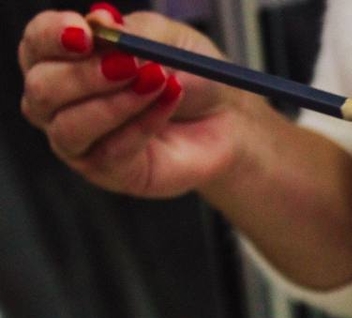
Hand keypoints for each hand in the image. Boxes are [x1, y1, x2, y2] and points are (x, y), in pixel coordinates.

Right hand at [19, 4, 269, 197]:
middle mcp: (61, 102)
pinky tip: (168, 101)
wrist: (228, 118)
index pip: (35, 44)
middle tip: (129, 65)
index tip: (84, 33)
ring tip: (158, 81)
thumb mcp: (165, 40)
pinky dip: (141, 125)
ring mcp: (80, 141)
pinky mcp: (109, 172)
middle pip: (42, 89)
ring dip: (116, 103)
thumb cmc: (190, 75)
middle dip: (84, 75)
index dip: (52, 37)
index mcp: (64, 58)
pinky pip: (110, 152)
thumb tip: (100, 23)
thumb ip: (131, 34)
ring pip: (70, 126)